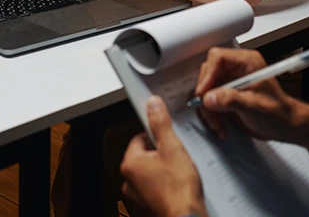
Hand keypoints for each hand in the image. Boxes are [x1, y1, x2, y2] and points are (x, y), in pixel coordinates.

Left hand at [120, 96, 207, 216]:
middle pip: (146, 152)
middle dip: (161, 151)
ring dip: (163, 167)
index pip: (140, 136)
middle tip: (175, 155)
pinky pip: (155, 184)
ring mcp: (138, 194)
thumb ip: (161, 124)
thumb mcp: (172, 147)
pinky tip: (177, 183)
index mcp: (131, 163)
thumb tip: (153, 105)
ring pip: (151, 169)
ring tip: (178, 170)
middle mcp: (129, 180)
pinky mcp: (148, 203)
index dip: (157, 135)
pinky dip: (165, 181)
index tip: (168, 138)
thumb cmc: (179, 190)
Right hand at [195, 47, 299, 141]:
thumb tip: (209, 97)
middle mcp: (237, 68)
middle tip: (209, 111)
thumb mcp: (254, 107)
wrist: (285, 126)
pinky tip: (220, 124)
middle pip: (209, 73)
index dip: (208, 74)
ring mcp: (231, 80)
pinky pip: (210, 99)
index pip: (218, 58)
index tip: (203, 92)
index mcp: (247, 62)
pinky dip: (211, 113)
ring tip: (218, 123)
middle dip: (207, 95)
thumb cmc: (278, 113)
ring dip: (208, 108)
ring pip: (207, 88)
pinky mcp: (227, 93)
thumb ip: (231, 100)